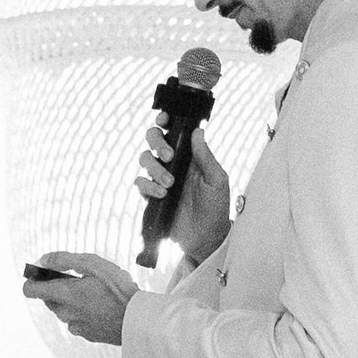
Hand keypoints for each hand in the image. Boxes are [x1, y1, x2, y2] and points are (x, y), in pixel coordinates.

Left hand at [23, 251, 134, 346]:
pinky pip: (77, 321)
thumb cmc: (118, 288)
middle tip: (80, 279)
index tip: (43, 273)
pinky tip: (103, 306)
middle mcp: (65, 313)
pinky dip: (84, 313)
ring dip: (72, 300)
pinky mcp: (87, 335)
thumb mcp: (92, 264)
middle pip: (48, 299)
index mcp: (63, 295)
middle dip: (57, 288)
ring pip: (64, 310)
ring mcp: (75, 327)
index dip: (32, 279)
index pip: (30, 290)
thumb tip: (42, 260)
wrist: (140, 319)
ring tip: (96, 292)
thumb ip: (63, 260)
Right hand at [137, 120, 231, 267]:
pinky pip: (140, 183)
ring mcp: (160, 178)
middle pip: (153, 139)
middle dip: (156, 142)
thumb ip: (205, 156)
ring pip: (144, 159)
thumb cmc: (215, 207)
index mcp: (189, 155)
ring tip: (169, 184)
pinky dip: (147, 186)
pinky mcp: (151, 196)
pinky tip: (161, 195)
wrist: (205, 238)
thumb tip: (198, 131)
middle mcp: (173, 163)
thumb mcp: (217, 180)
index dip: (165, 120)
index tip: (163, 119)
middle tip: (168, 156)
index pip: (173, 131)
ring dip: (154, 168)